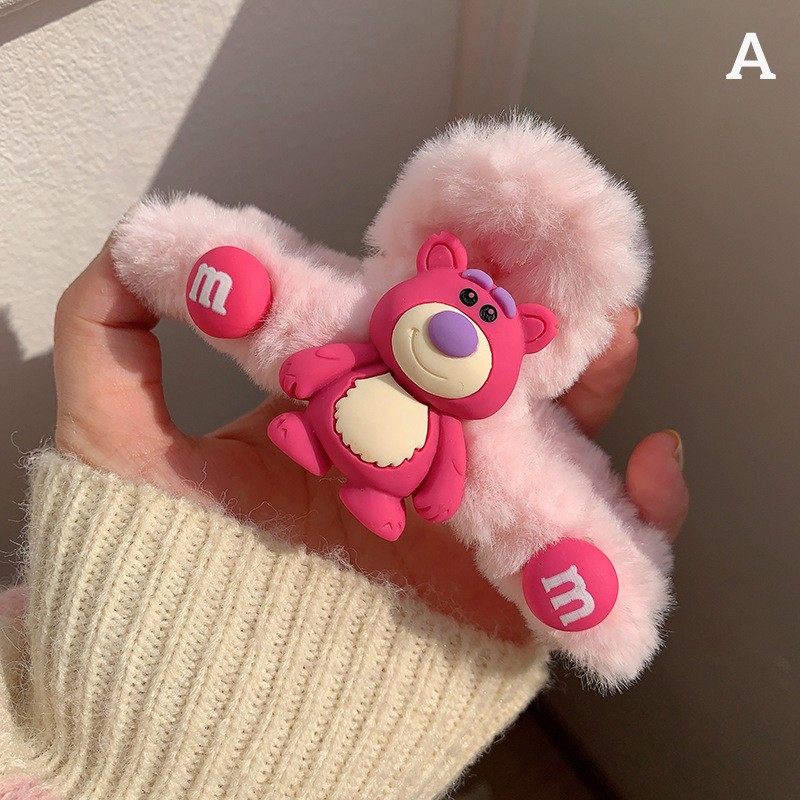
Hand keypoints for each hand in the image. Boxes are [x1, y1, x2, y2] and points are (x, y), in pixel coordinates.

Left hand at [54, 246, 688, 643]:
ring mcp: (459, 533)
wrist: (188, 725)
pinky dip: (636, 519)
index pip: (406, 344)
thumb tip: (136, 239)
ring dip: (594, 401)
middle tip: (564, 279)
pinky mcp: (498, 602)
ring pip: (548, 457)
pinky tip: (654, 470)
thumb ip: (111, 334)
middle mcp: (410, 470)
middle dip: (533, 334)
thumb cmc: (148, 584)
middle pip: (489, 390)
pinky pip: (582, 556)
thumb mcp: (113, 444)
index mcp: (343, 426)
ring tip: (616, 341)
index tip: (468, 246)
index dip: (443, 294)